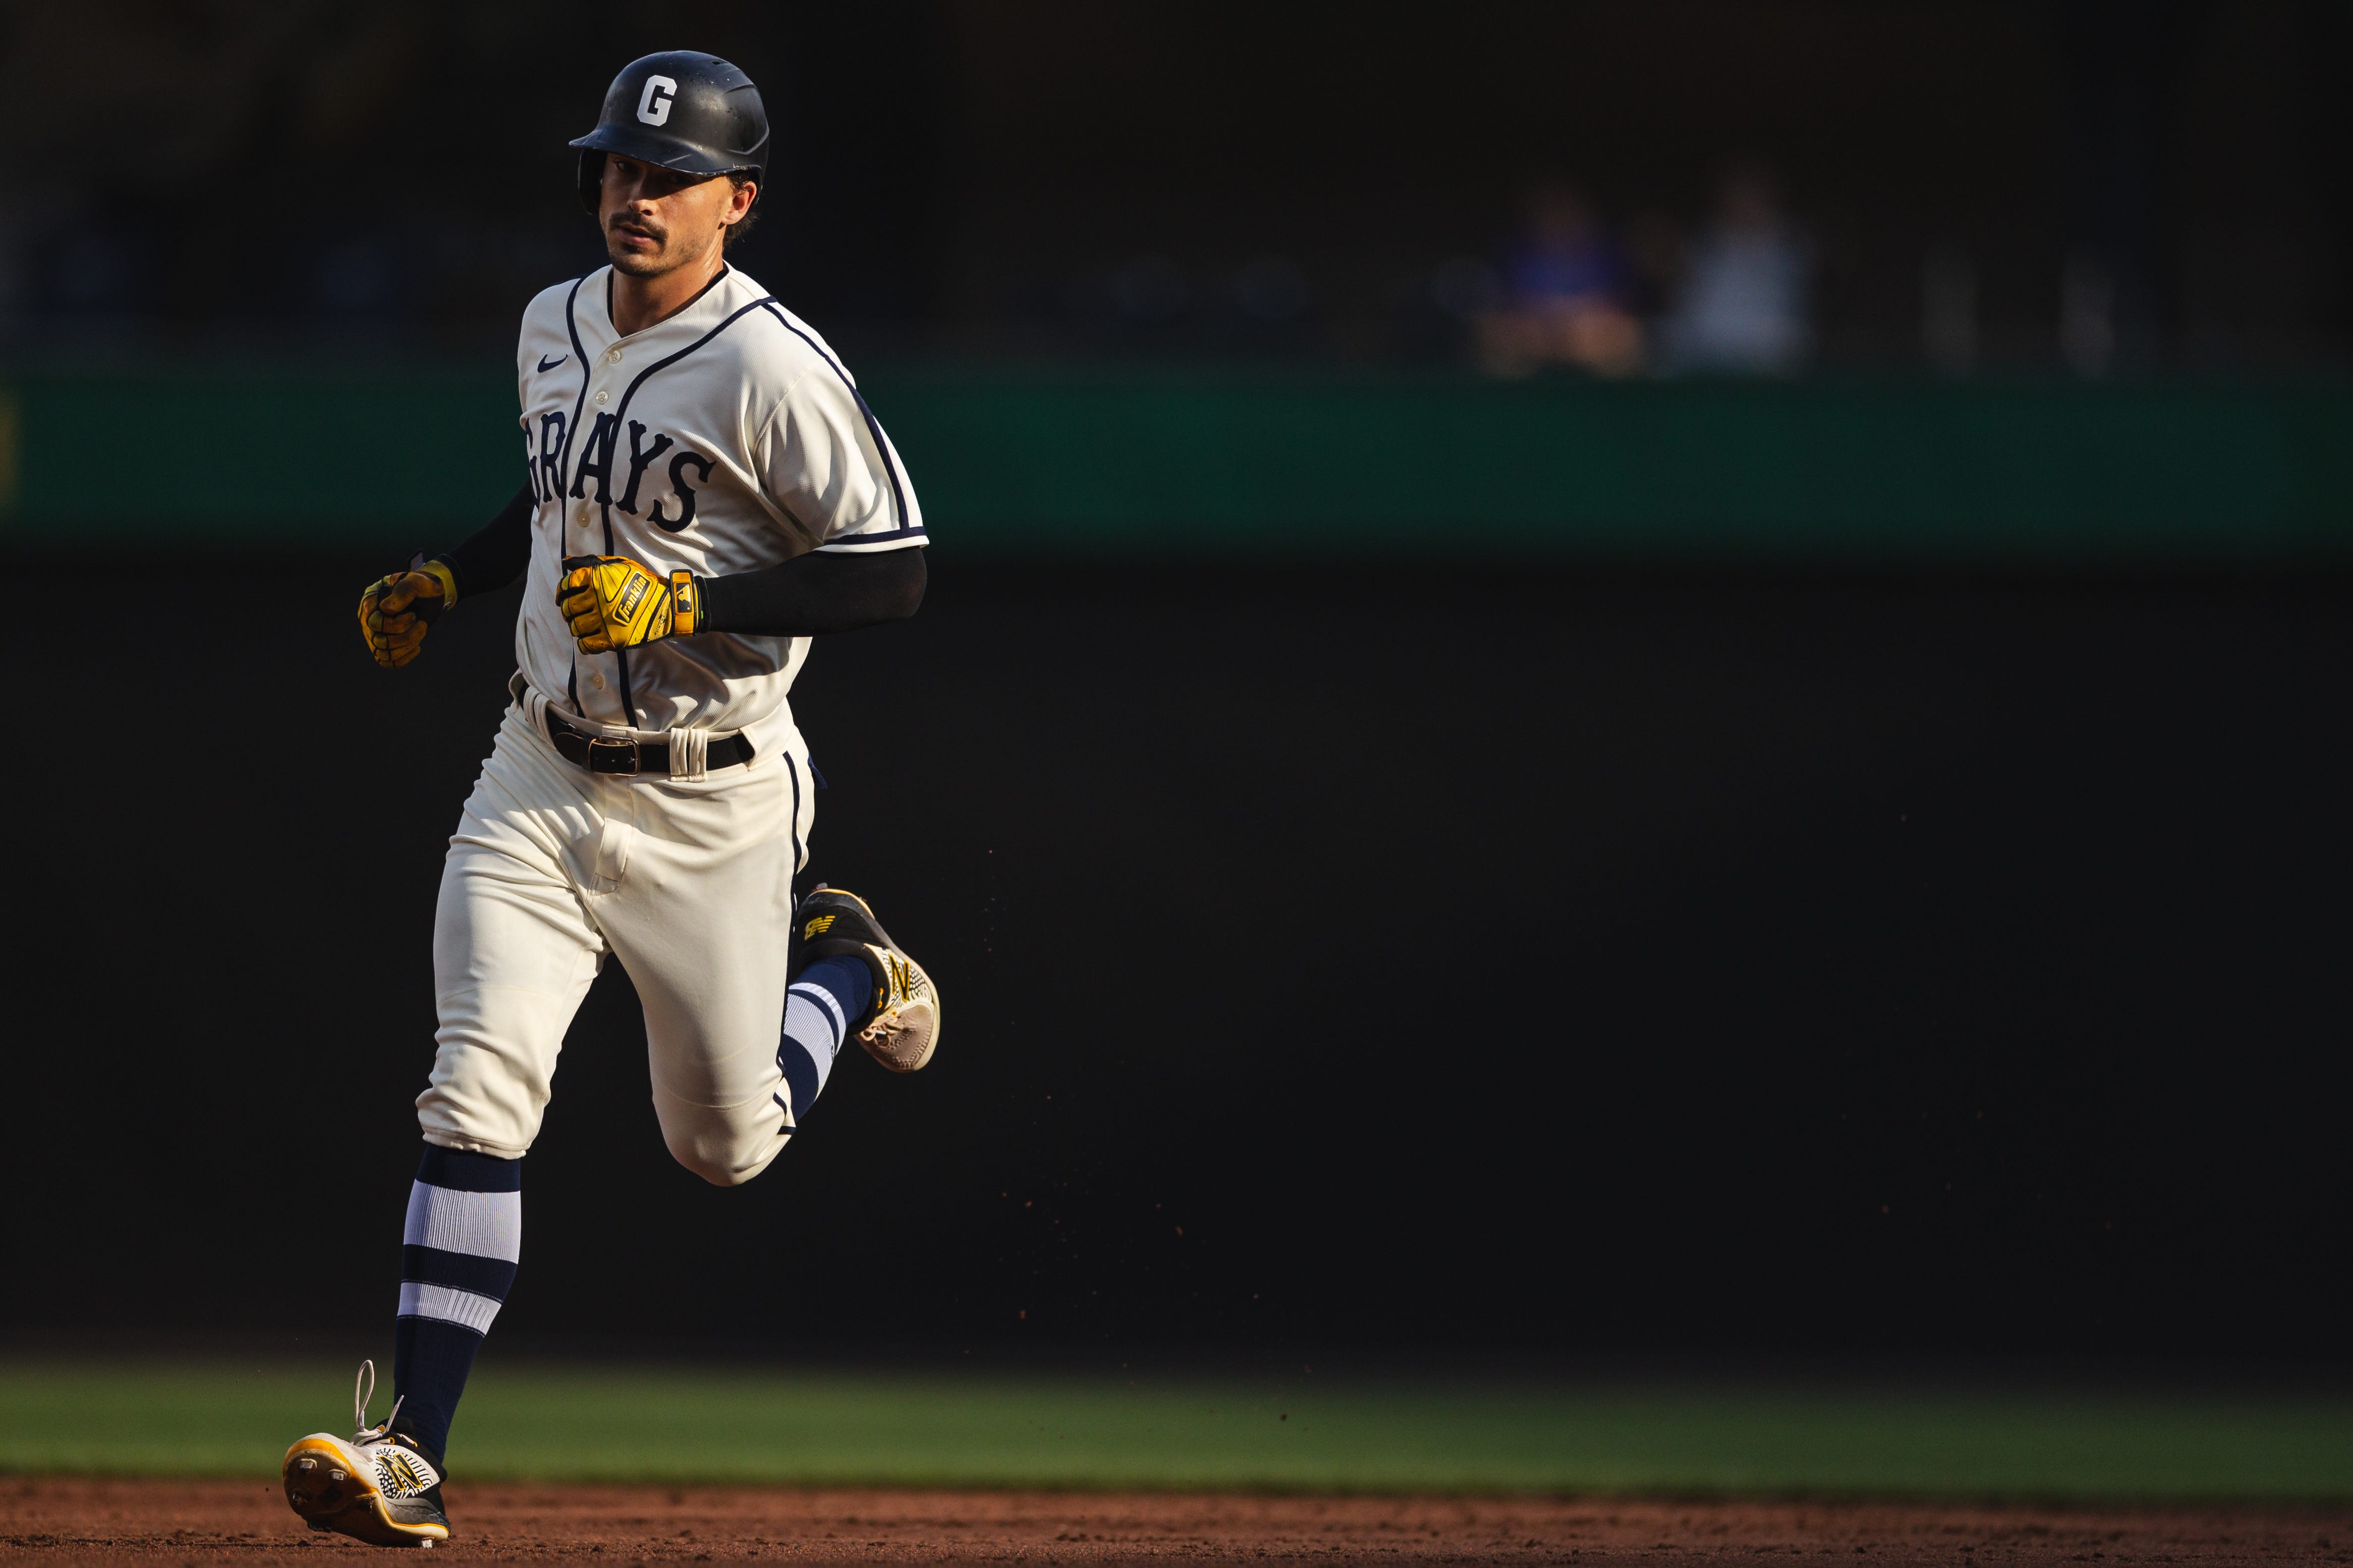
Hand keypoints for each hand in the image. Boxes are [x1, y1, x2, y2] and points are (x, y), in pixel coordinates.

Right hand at [357, 560, 452, 667]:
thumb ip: (404, 591)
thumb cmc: (421, 587)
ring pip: (383, 653)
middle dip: (405, 636)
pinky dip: (404, 658)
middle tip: (422, 624)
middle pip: (378, 641)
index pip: (374, 623)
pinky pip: (387, 662)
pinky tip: (417, 646)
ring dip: (406, 647)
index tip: (414, 615)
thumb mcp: (417, 582)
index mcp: (370, 602)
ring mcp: (374, 635)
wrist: (429, 596)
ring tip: (421, 632)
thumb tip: (386, 609)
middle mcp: (367, 620)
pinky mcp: (385, 646)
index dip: (396, 625)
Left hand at [558, 555, 696, 653]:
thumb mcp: (619, 564)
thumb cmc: (643, 582)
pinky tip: (591, 639)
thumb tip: (565, 563)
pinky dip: (585, 644)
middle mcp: (596, 599)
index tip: (562, 598)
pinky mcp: (611, 639)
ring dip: (577, 627)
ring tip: (586, 625)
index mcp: (597, 579)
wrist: (667, 605)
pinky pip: (586, 645)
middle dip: (569, 611)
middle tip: (575, 613)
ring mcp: (603, 620)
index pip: (567, 585)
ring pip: (575, 627)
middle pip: (569, 608)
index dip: (562, 592)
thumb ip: (591, 562)